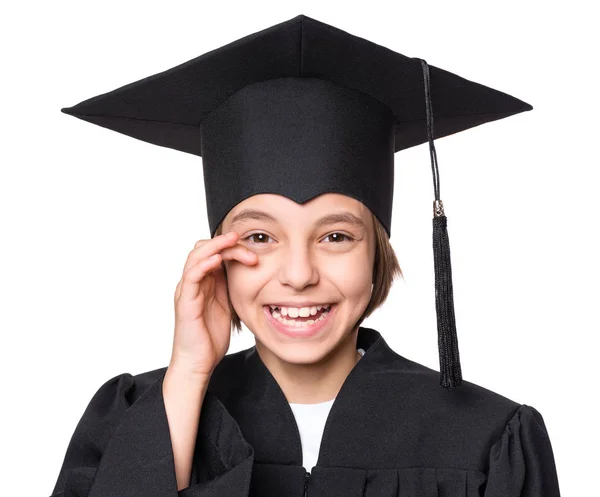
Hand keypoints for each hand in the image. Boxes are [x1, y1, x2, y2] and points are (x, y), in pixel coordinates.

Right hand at [170, 231, 257, 376]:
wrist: (197, 363)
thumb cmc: (210, 337)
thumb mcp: (227, 306)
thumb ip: (230, 288)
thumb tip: (249, 272)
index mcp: (204, 283)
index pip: (213, 253)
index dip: (231, 247)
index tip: (252, 251)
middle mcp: (193, 283)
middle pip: (203, 249)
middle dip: (226, 243)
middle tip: (246, 246)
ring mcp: (187, 291)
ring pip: (196, 256)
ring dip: (216, 246)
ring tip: (232, 240)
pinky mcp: (185, 302)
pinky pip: (191, 276)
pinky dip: (204, 264)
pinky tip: (218, 260)